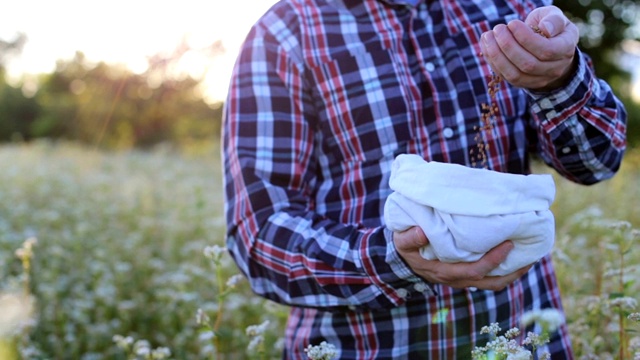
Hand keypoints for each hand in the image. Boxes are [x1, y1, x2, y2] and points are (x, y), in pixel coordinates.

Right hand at [393, 227, 531, 290]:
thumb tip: (423, 231)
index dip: (493, 260)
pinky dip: (503, 270)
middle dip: (511, 270)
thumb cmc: (404, 248)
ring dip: (512, 274)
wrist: (402, 261)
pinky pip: (489, 279)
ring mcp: (462, 280)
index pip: (474, 271)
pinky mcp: (466, 275)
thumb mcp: (402, 241)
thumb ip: (410, 237)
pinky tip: (513, 258)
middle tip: (529, 252)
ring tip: (528, 258)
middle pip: (490, 283)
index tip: (508, 244)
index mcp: (444, 271)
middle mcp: (456, 279)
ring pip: (492, 284)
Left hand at [479, 5, 578, 90]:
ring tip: (488, 37)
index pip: (546, 50)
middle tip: (497, 29)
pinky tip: (486, 46)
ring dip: (496, 56)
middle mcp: (554, 68)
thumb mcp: (556, 16)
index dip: (526, 38)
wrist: (549, 44)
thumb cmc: (550, 26)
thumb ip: (554, 20)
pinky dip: (493, 62)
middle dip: (508, 46)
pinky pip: (506, 77)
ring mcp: (538, 79)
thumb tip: (546, 28)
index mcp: (565, 49)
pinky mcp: (522, 83)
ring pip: (515, 75)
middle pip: (528, 64)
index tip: (512, 23)